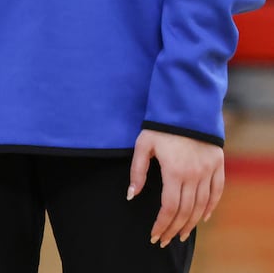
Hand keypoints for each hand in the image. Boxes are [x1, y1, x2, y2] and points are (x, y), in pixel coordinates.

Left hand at [129, 129, 223, 246]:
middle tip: (164, 240)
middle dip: (174, 228)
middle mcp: (194, 175)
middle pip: (185, 211)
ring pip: (202, 205)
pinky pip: (217, 192)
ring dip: (192, 223)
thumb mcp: (143, 145)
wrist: (187, 108)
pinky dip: (211, 207)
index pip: (169, 207)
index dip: (161, 224)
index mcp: (174, 172)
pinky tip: (203, 217)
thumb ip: (137, 172)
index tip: (154, 236)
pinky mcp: (217, 166)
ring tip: (180, 234)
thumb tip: (131, 196)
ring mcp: (208, 171)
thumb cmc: (160, 127)